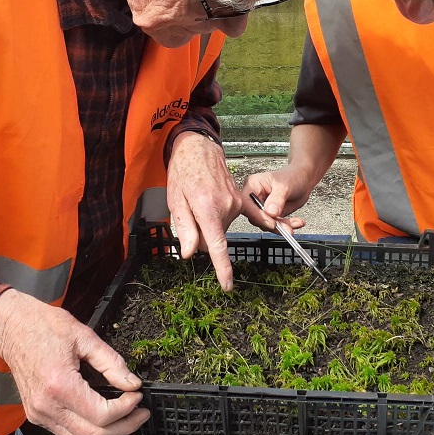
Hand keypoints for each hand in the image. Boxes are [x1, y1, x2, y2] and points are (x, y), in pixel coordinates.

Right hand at [0, 289, 149, 434]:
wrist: (14, 328)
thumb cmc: (45, 326)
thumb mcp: (85, 337)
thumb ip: (111, 362)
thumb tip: (132, 382)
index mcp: (60, 385)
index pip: (101, 415)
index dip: (126, 409)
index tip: (138, 394)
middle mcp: (47, 407)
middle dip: (123, 428)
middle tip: (141, 414)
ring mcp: (40, 414)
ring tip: (128, 418)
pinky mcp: (37, 415)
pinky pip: (67, 434)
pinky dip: (90, 431)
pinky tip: (105, 417)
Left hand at [167, 131, 241, 290]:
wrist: (199, 149)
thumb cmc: (183, 172)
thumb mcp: (175, 200)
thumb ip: (186, 228)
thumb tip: (191, 253)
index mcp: (207, 208)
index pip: (217, 245)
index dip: (222, 268)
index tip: (227, 285)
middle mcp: (225, 206)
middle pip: (214, 238)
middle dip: (201, 235)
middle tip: (191, 213)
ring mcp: (236, 202)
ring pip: (222, 228)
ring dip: (211, 223)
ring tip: (201, 201)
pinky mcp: (240, 198)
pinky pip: (241, 216)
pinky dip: (238, 220)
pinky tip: (258, 222)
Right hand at [241, 165, 310, 232]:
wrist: (303, 180)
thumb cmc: (292, 176)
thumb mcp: (285, 185)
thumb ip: (277, 199)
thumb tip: (270, 212)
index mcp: (253, 185)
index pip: (247, 204)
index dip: (257, 215)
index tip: (271, 222)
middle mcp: (255, 197)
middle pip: (255, 217)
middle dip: (272, 224)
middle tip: (285, 227)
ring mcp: (263, 207)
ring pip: (266, 223)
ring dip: (282, 227)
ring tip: (296, 223)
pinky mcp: (271, 215)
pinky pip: (276, 225)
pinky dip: (287, 226)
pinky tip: (297, 222)